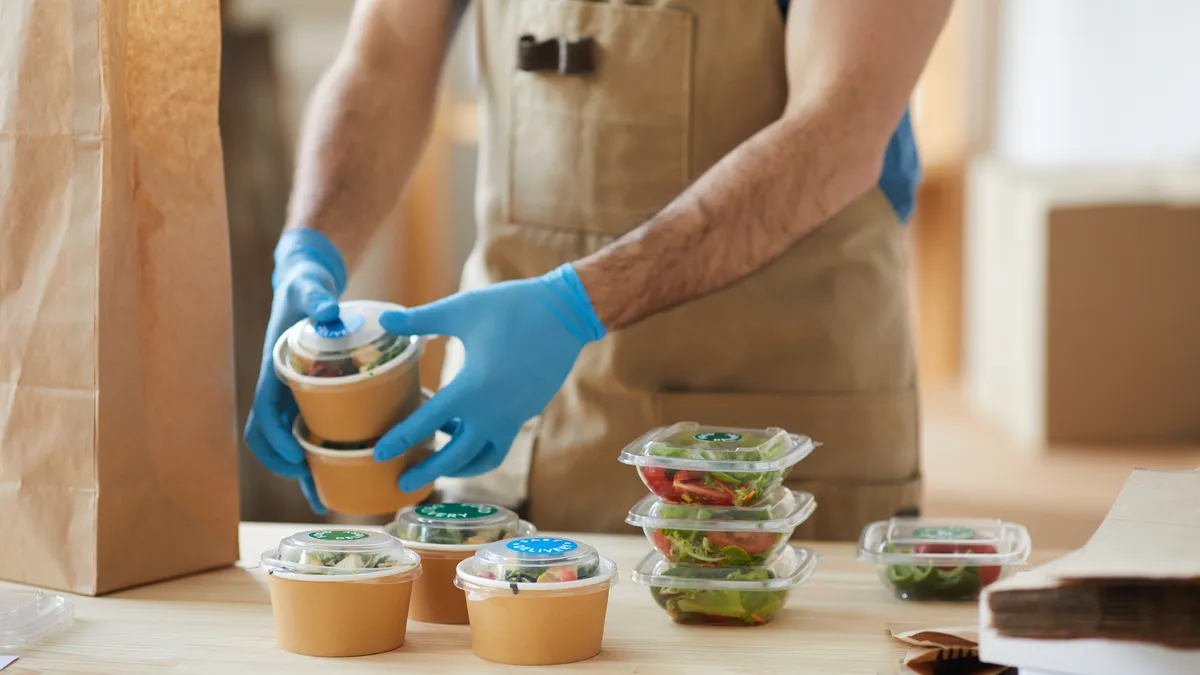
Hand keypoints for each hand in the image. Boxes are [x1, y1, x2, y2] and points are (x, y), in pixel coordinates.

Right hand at [243, 229, 347, 513]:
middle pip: (272, 439)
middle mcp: (279, 388)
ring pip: (290, 441)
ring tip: (324, 499)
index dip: (276, 440)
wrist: (304, 283)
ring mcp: (292, 394)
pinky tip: (342, 470)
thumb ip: (316, 298)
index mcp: (273, 370)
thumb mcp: (308, 289)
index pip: (263, 414)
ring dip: (303, 470)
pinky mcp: (310, 395)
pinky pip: (309, 429)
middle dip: (287, 467)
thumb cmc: (304, 287)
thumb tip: (328, 309)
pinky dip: (320, 452)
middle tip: (314, 490)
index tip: (296, 458)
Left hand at [374, 264, 605, 490]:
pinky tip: (463, 424)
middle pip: (456, 457)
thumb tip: (383, 317)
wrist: (567, 313)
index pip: (427, 423)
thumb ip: (419, 319)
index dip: (400, 440)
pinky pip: (498, 440)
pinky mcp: (527, 411)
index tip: (379, 454)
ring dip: (458, 463)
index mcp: (471, 389)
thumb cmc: (512, 307)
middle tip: (402, 482)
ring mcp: (514, 415)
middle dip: (427, 471)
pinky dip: (477, 443)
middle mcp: (493, 412)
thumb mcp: (461, 309)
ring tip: (438, 454)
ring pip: (483, 456)